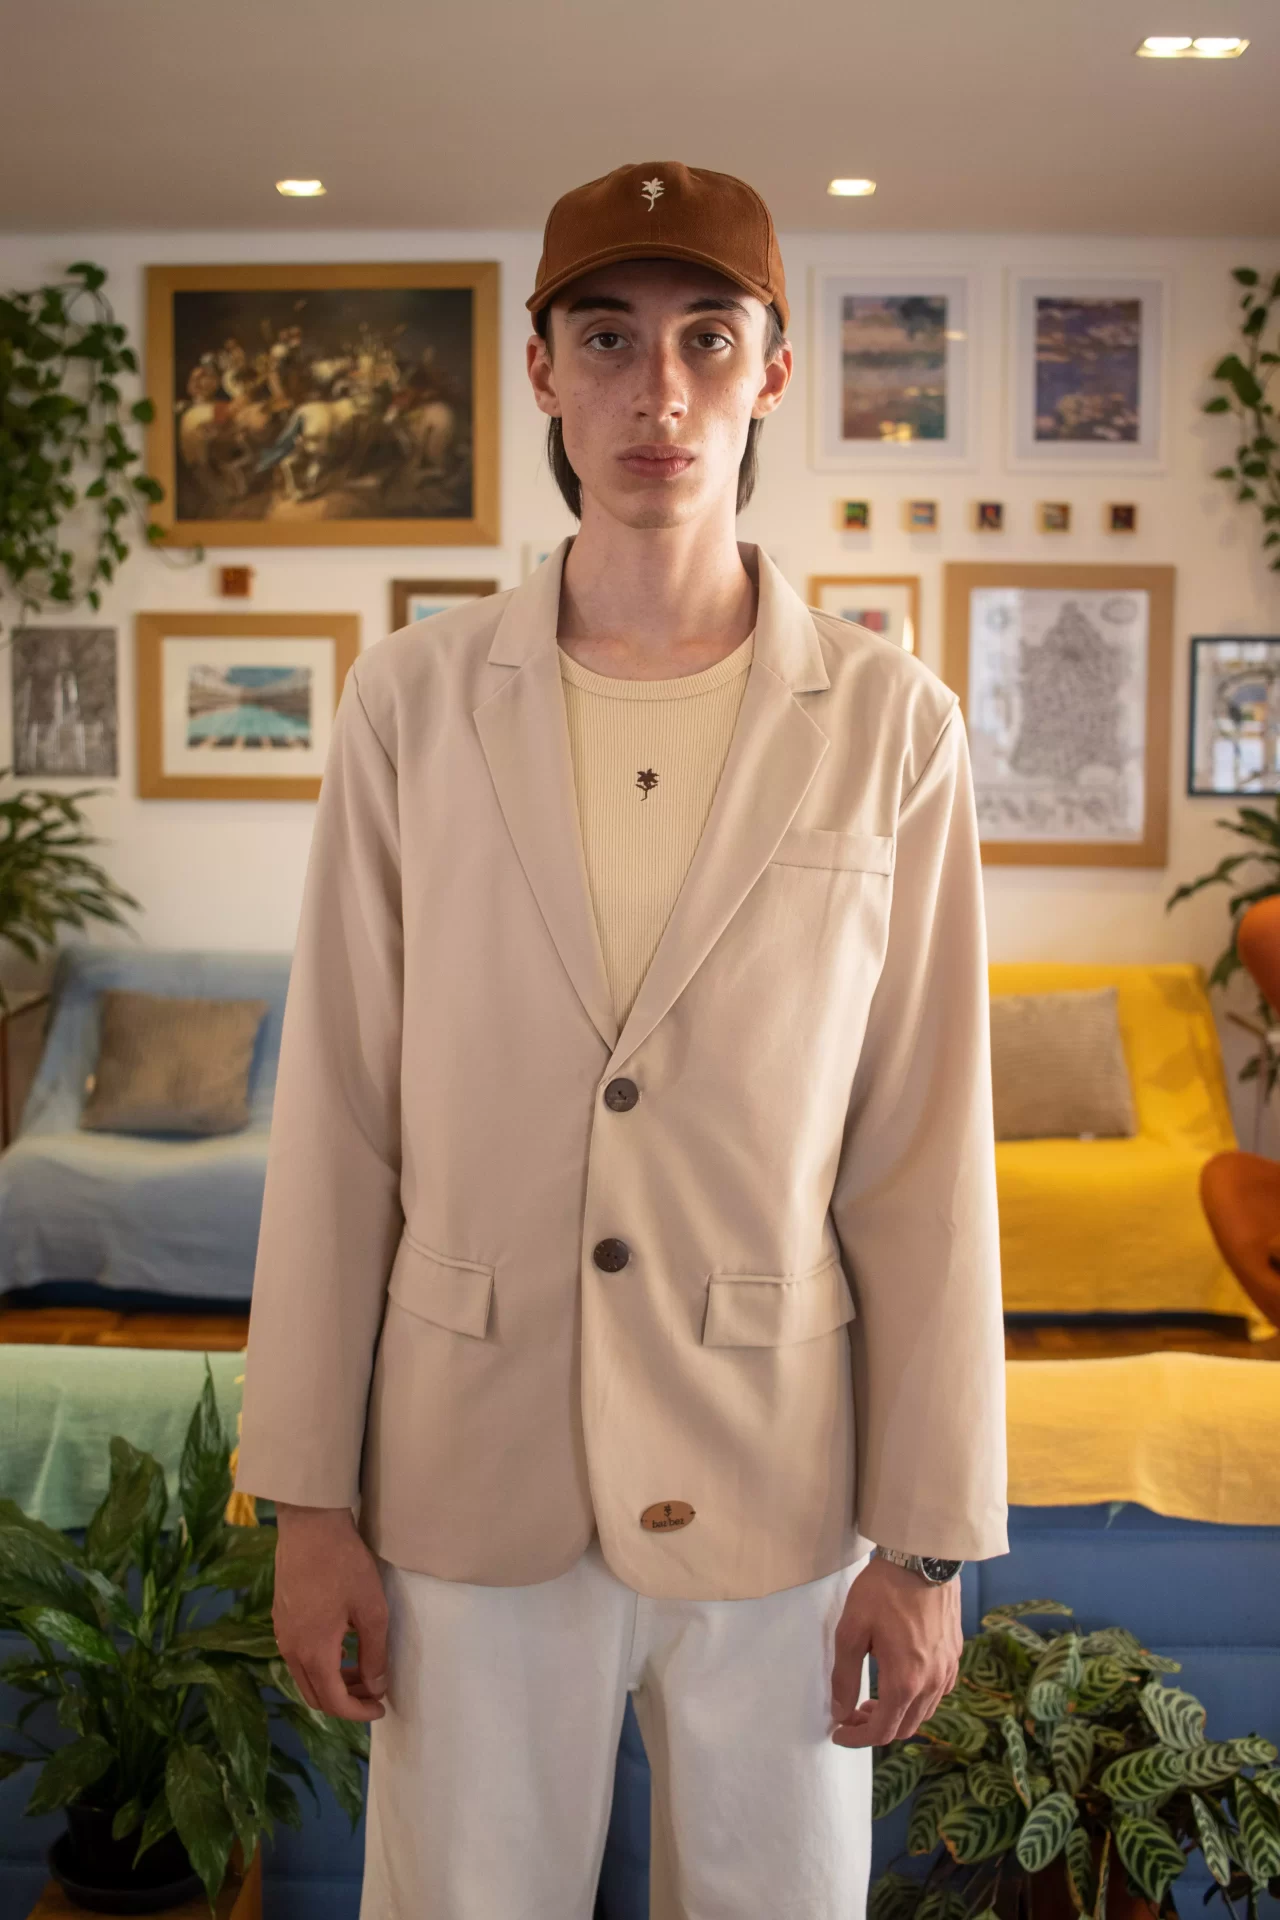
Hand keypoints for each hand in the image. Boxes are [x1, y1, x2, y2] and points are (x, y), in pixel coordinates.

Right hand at [272, 1503, 388, 1722]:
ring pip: (305, 1676)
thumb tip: (376, 1687)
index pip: (334, 1702)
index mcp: (313, 1653)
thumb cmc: (345, 1565)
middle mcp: (291, 1650)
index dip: (359, 1713)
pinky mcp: (280, 1617)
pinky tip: (342, 1647)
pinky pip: (299, 1657)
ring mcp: (281, 1633)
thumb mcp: (371, 1609)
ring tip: (362, 1670)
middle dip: (346, 1701)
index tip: (381, 1708)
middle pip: (316, 1695)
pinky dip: (321, 1664)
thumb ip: (374, 1653)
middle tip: (374, 1691)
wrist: (310, 1525)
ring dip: (333, 1682)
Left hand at [829, 1554, 961, 1747]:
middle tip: (850, 1714)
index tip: (838, 1733)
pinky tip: (900, 1682)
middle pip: (905, 1728)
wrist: (923, 1558)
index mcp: (905, 1681)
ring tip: (871, 1700)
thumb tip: (840, 1712)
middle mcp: (932, 1683)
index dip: (857, 1738)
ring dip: (896, 1715)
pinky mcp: (955, 1655)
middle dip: (875, 1729)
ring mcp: (948, 1669)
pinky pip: (938, 1693)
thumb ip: (845, 1677)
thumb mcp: (852, 1630)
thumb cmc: (883, 1590)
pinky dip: (917, 1700)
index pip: (882, 1731)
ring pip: (924, 1713)